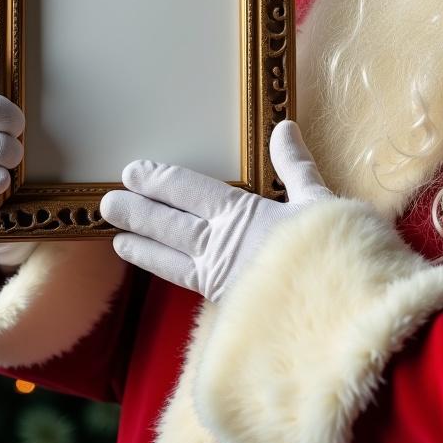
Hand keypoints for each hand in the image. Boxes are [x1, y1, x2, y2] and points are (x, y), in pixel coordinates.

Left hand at [100, 120, 331, 302]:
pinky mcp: (226, 306)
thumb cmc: (332, 251)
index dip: (159, 181)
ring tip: (116, 239)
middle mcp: (221, 245)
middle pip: (168, 225)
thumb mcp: (317, 200)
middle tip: (106, 202)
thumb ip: (295, 165)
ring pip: (170, 258)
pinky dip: (168, 273)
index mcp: (240, 214)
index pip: (188, 191)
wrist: (336, 316)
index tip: (133, 172)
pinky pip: (187, 282)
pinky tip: (163, 271)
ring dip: (143, 246)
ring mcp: (220, 278)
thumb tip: (284, 127)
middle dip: (137, 212)